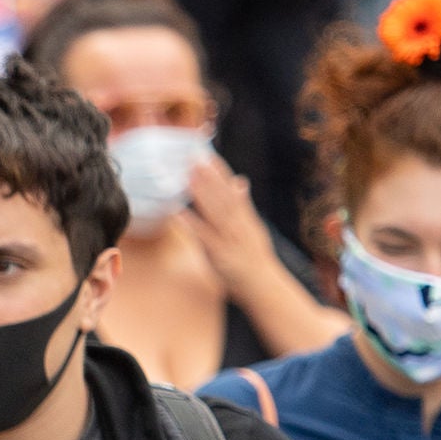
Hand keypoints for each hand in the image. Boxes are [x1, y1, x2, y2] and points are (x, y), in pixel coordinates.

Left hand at [172, 153, 277, 283]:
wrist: (262, 284)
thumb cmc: (254, 256)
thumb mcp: (253, 226)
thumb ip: (244, 204)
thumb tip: (241, 181)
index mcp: (245, 217)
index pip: (231, 189)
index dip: (220, 171)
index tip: (208, 154)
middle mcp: (238, 224)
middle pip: (222, 196)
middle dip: (208, 176)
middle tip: (193, 158)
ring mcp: (229, 238)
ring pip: (215, 212)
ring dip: (201, 193)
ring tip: (187, 177)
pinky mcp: (220, 253)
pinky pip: (204, 236)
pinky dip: (191, 223)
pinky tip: (178, 212)